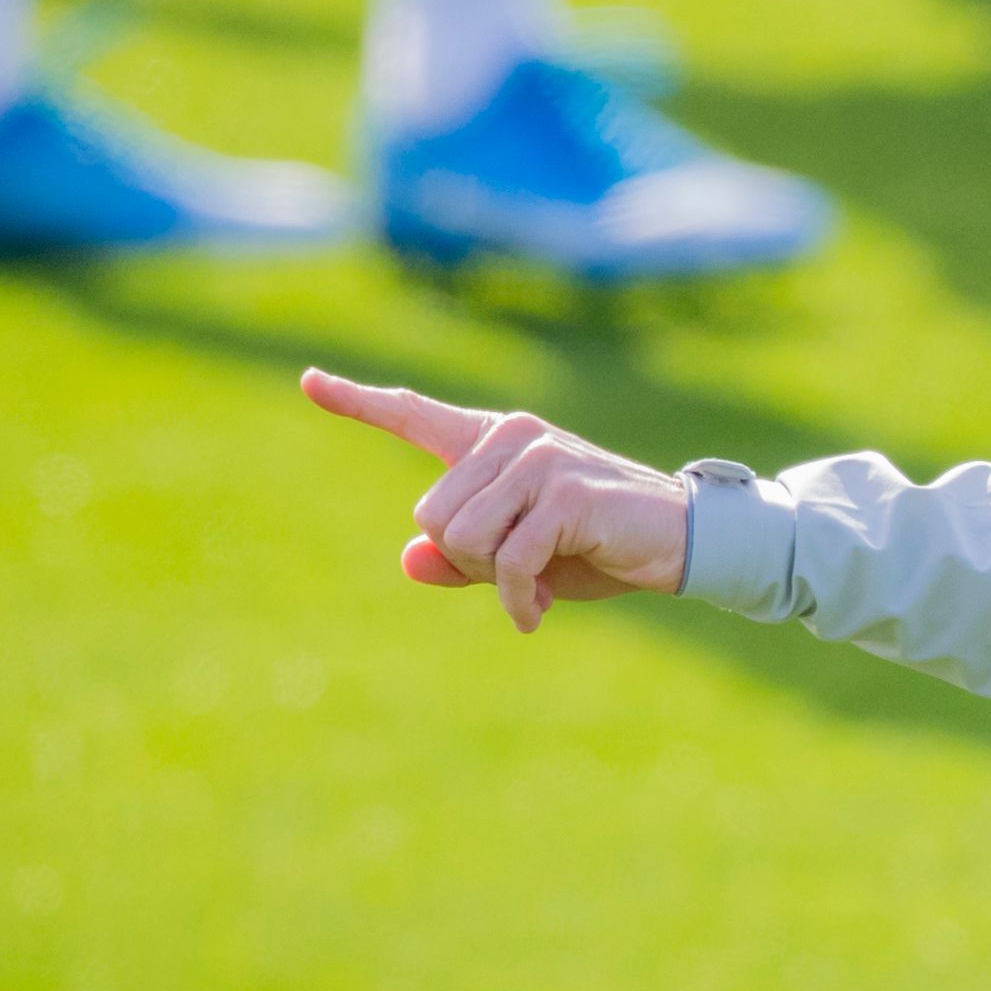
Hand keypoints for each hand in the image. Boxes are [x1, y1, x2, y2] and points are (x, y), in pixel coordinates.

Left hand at [301, 369, 689, 630]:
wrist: (682, 542)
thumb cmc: (596, 548)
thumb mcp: (519, 560)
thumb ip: (462, 559)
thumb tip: (410, 558)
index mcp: (494, 442)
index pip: (414, 415)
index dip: (357, 401)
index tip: (308, 380)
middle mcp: (512, 436)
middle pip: (431, 517)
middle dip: (470, 560)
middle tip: (523, 569)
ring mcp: (540, 459)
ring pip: (461, 538)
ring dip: (495, 578)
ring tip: (542, 575)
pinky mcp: (565, 492)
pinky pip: (509, 561)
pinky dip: (520, 599)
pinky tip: (540, 610)